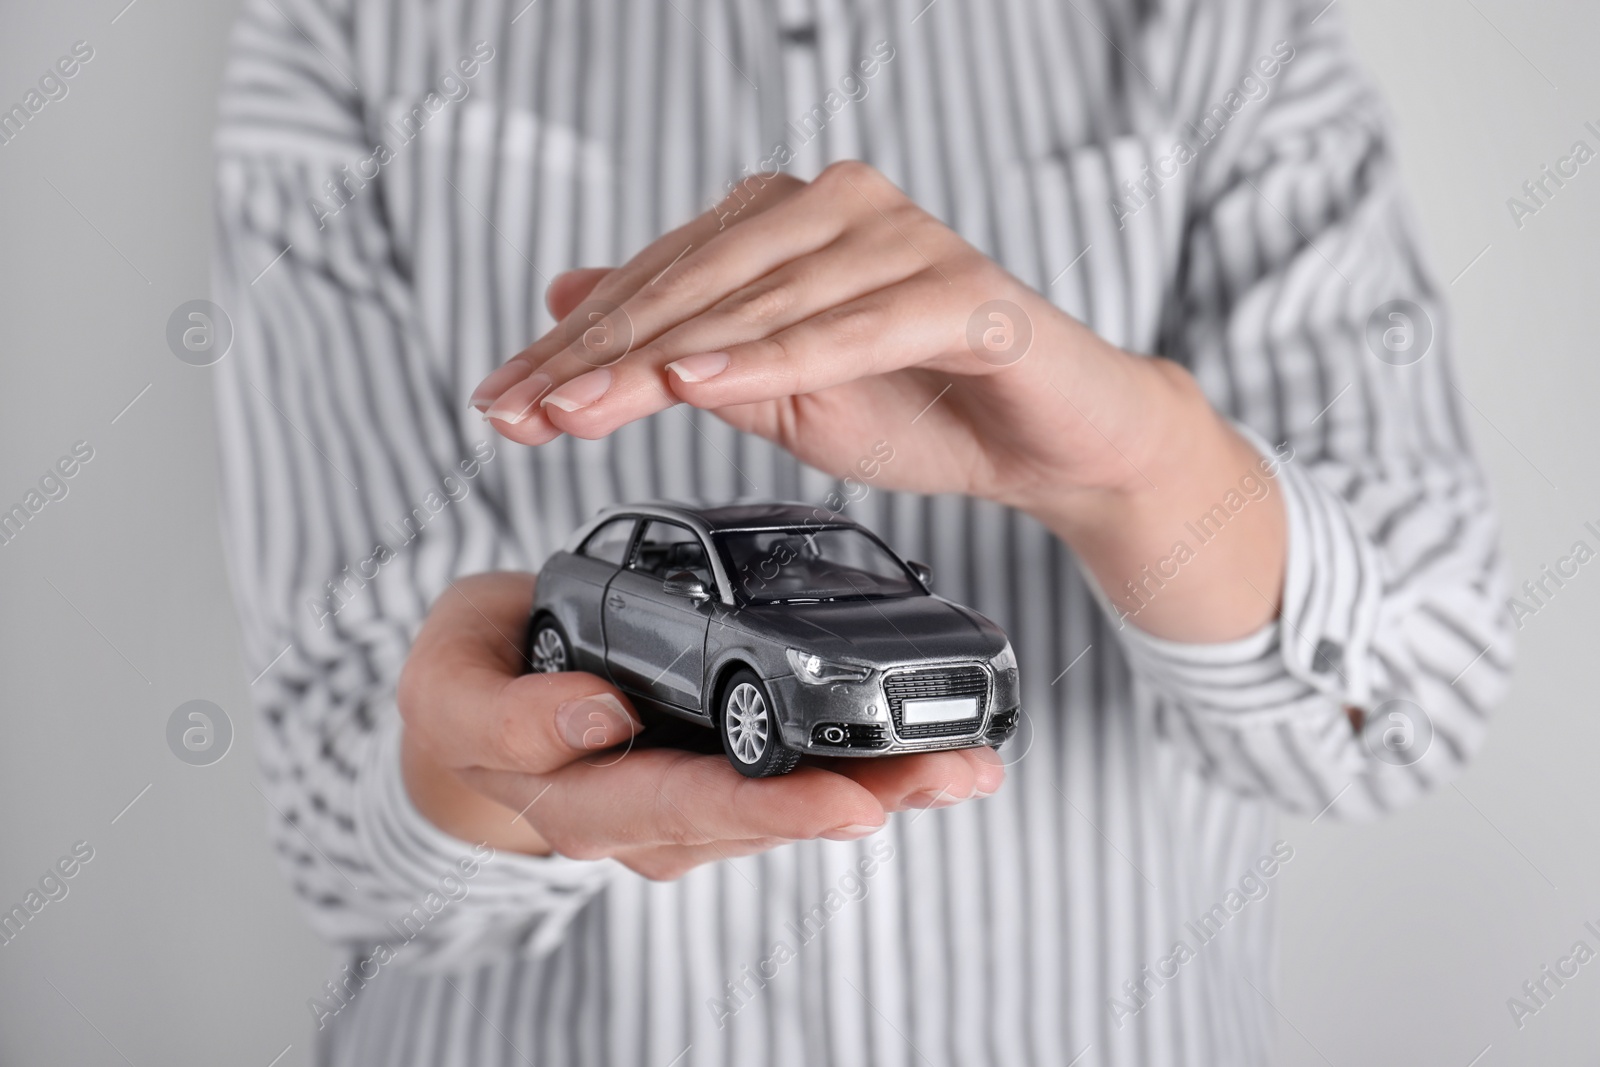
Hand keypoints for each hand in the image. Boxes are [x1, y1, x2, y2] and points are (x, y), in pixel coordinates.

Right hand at [397, 572, 1005, 879]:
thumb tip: (598, 716)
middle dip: (859, 796)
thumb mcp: (449, 687)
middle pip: (761, 814)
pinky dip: (866, 755)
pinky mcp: (721, 768)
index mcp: (578, 799)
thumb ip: (505, 713)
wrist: (483, 698)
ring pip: (792, 798)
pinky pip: (795, 770)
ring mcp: (690, 797)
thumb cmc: (469, 682)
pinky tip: (934, 745)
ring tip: (967, 761)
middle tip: (944, 777)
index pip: (676, 809)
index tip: (846, 801)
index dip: (762, 808)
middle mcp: (647, 815)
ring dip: (884, 781)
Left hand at [469, 161, 1176, 512]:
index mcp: (790, 219)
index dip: (576, 344)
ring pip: (760, 301)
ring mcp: (904, 239)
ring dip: (665, 359)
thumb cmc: (922, 406)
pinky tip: (701, 382)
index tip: (504, 400)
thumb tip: (569, 296)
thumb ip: (682, 343)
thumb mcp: (775, 389)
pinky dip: (775, 358)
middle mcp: (841, 207)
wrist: (1053, 442)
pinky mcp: (961, 291)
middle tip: (524, 410)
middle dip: (598, 355)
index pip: (662, 278)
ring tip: (584, 406)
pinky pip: (851, 327)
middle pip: (696, 282)